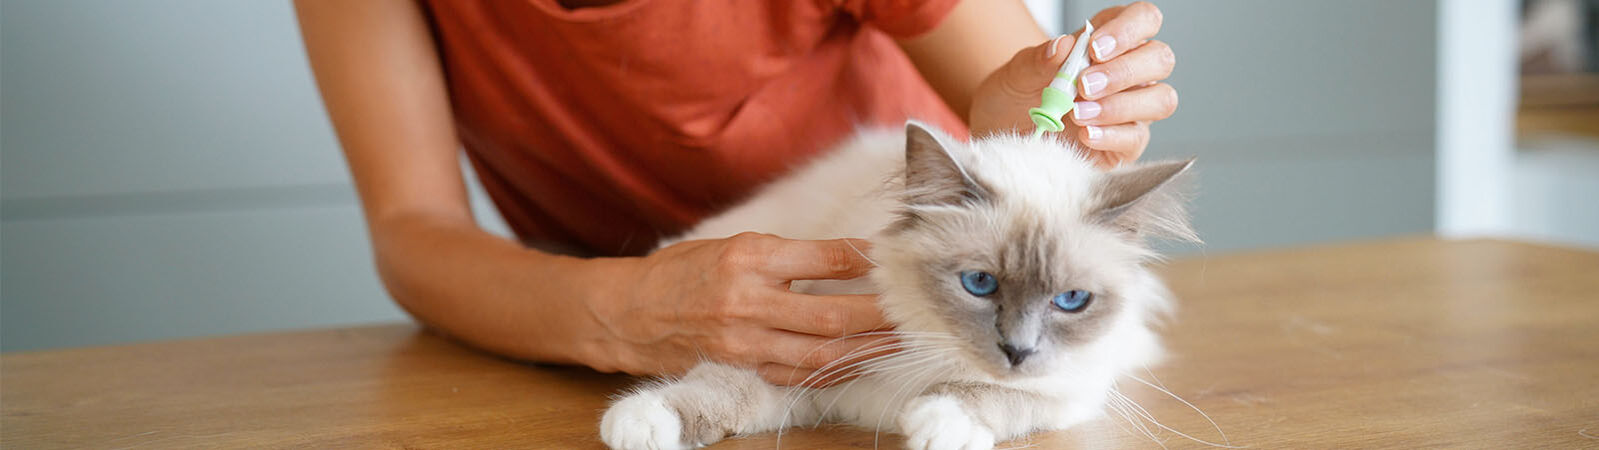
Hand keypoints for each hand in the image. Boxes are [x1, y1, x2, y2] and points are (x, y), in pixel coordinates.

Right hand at [594, 232, 890, 386]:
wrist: (626, 312)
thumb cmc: (682, 271)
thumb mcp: (731, 244)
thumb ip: (785, 254)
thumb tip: (848, 256)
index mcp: (748, 257)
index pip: (826, 258)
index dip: (868, 259)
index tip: (896, 255)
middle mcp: (747, 301)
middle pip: (833, 314)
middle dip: (882, 314)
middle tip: (916, 308)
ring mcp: (744, 341)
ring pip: (821, 353)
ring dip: (867, 349)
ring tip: (900, 340)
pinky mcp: (740, 367)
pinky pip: (798, 374)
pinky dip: (834, 370)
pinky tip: (859, 361)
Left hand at [968, 2, 1176, 167]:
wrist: (1003, 132)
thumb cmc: (1019, 94)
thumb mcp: (1018, 73)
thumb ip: (1038, 59)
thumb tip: (1061, 46)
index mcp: (1111, 41)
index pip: (1144, 19)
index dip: (1128, 29)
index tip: (1094, 48)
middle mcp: (1130, 73)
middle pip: (1160, 59)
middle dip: (1124, 71)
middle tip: (1083, 85)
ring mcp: (1132, 109)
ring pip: (1160, 99)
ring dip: (1121, 105)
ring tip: (1078, 113)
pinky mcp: (1125, 144)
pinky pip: (1137, 138)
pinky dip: (1112, 135)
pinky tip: (1085, 135)